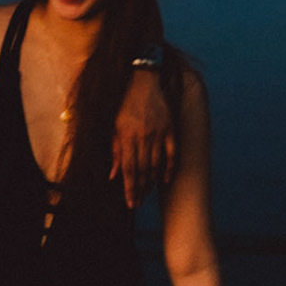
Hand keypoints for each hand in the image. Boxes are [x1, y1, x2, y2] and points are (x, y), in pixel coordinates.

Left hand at [111, 68, 175, 207]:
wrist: (141, 82)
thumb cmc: (123, 106)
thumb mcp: (113, 127)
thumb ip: (114, 151)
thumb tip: (113, 176)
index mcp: (126, 136)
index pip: (128, 170)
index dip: (130, 189)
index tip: (131, 203)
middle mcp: (143, 136)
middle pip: (143, 170)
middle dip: (140, 190)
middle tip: (138, 203)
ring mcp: (158, 132)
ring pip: (156, 164)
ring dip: (152, 182)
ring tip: (148, 194)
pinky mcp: (170, 128)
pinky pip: (172, 153)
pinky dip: (170, 167)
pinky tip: (166, 179)